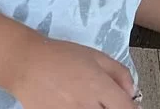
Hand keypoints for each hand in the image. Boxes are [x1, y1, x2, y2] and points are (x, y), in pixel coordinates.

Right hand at [9, 37, 136, 108]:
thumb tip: (132, 92)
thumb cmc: (62, 56)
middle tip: (106, 103)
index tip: (127, 106)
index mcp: (99, 86)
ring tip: (88, 102)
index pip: (126, 108)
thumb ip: (119, 73)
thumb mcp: (96, 56)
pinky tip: (73, 104)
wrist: (26, 64)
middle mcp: (87, 105)